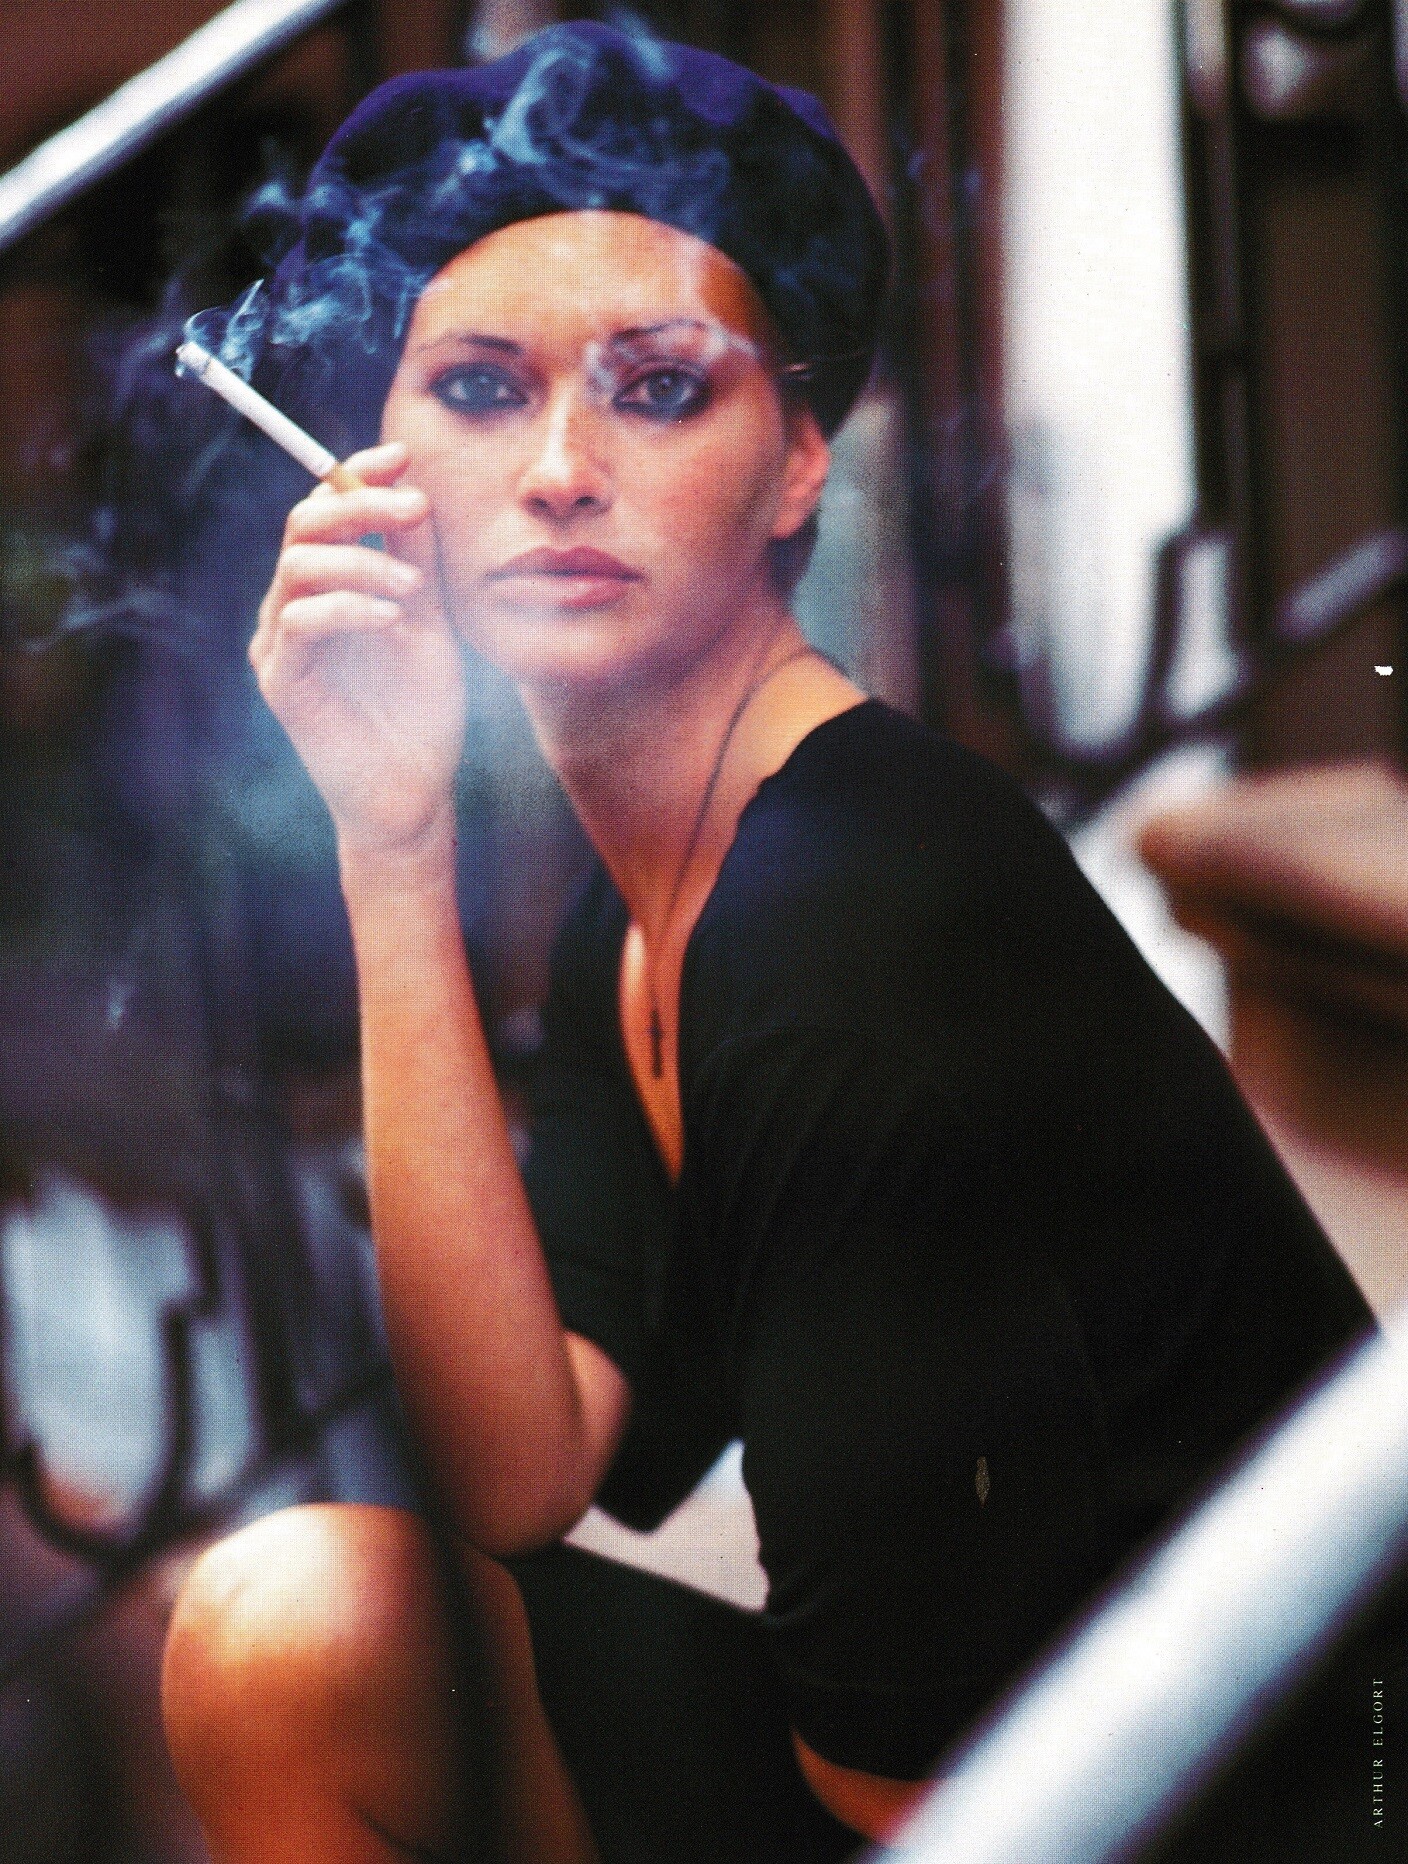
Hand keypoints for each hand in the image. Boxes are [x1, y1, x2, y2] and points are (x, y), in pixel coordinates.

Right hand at [251, 441, 466, 864]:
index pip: (325, 511)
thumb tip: (412, 488)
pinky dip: (348, 607)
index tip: (402, 456)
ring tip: (413, 589)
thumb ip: (417, 559)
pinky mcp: (282, 682)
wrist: (416, 792)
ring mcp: (281, 644)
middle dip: (359, 503)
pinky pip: (300, 620)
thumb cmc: (421, 712)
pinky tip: (392, 621)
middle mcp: (294, 607)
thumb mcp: (431, 621)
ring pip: (299, 565)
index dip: (356, 473)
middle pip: (303, 525)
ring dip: (363, 561)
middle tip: (414, 507)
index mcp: (329, 587)